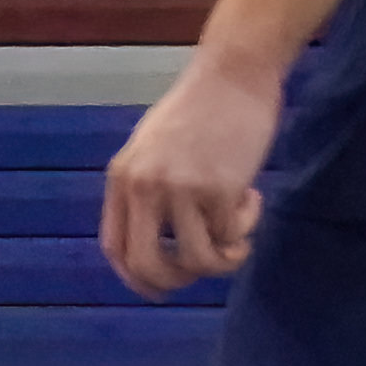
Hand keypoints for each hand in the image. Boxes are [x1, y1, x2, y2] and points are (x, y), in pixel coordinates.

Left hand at [100, 52, 279, 300]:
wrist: (231, 75)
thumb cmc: (197, 112)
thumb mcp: (152, 149)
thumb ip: (147, 191)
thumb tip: (158, 246)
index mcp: (121, 178)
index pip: (114, 248)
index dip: (136, 279)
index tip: (160, 290)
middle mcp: (143, 187)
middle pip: (149, 265)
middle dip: (179, 281)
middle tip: (206, 267)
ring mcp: (180, 189)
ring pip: (198, 261)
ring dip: (225, 257)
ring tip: (238, 230)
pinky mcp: (219, 189)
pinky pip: (233, 237)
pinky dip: (247, 228)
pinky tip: (251, 196)